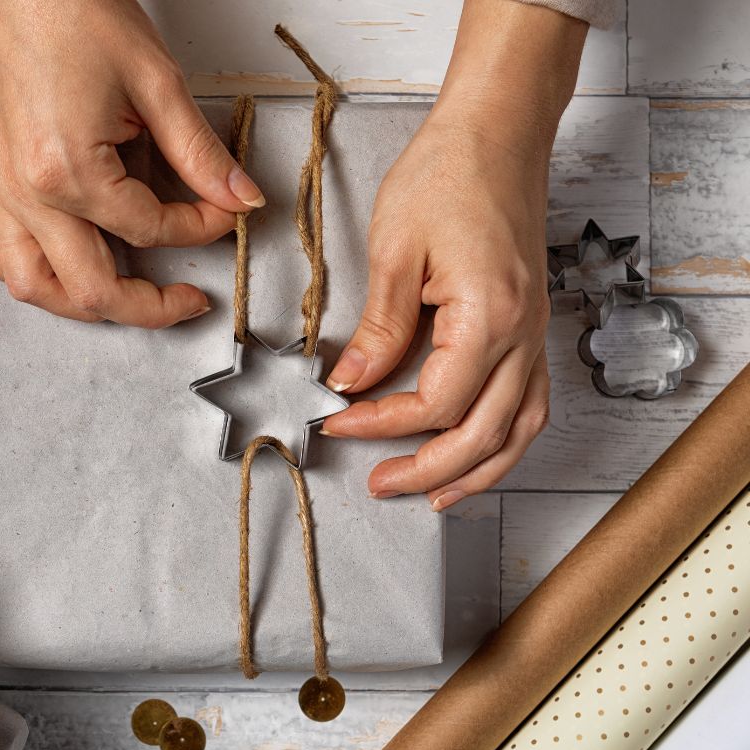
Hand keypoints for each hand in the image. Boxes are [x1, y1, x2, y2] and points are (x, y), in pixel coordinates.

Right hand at [0, 0, 264, 327]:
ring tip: (121, 295)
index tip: (224, 214)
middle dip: (148, 306)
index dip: (200, 228)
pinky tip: (52, 264)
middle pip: (91, 287)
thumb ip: (200, 154)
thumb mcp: (157, 84)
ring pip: (32, 286)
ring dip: (80, 303)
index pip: (149, 229)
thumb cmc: (77, 16)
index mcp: (68, 171)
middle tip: (183, 300)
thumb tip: (239, 196)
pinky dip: (18, 270)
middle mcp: (25, 193)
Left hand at [319, 0, 587, 510]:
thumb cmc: (448, 174)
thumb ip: (379, 328)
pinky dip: (502, 439)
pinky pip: (529, 403)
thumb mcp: (395, 250)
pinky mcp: (530, 327)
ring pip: (518, 430)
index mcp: (490, 314)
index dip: (382, 423)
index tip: (337, 421)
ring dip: (476, 471)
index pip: (435, 402)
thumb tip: (352, 383)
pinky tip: (473, 452)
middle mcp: (524, 333)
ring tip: (431, 494)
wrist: (497, 133)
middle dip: (428, 470)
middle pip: (483, 434)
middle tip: (380, 483)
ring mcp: (534, 333)